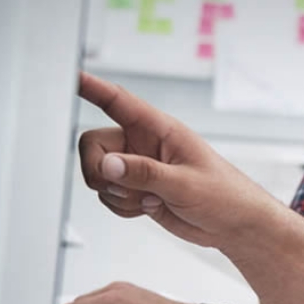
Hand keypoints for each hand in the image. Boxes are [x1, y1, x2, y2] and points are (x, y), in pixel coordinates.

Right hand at [76, 72, 284, 248]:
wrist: (234, 226)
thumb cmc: (225, 195)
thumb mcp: (185, 183)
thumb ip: (144, 173)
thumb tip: (109, 165)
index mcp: (160, 129)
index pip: (118, 102)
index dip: (92, 88)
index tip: (69, 77)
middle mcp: (144, 144)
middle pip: (93, 146)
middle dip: (103, 172)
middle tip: (130, 187)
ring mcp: (139, 168)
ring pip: (99, 176)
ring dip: (119, 194)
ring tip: (153, 199)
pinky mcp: (136, 190)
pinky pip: (108, 197)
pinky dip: (123, 207)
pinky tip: (150, 208)